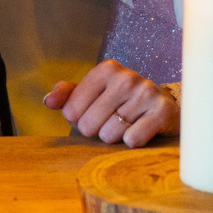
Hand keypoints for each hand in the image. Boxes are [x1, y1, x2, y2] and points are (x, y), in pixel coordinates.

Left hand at [44, 60, 178, 147]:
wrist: (164, 109)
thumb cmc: (121, 103)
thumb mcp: (93, 94)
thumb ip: (67, 95)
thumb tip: (48, 101)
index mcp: (106, 69)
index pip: (72, 109)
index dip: (78, 121)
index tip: (92, 115)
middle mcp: (126, 77)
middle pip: (89, 124)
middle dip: (96, 131)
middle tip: (110, 124)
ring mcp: (146, 93)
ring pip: (110, 134)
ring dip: (114, 139)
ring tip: (126, 127)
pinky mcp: (163, 111)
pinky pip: (133, 139)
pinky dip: (132, 142)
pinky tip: (140, 132)